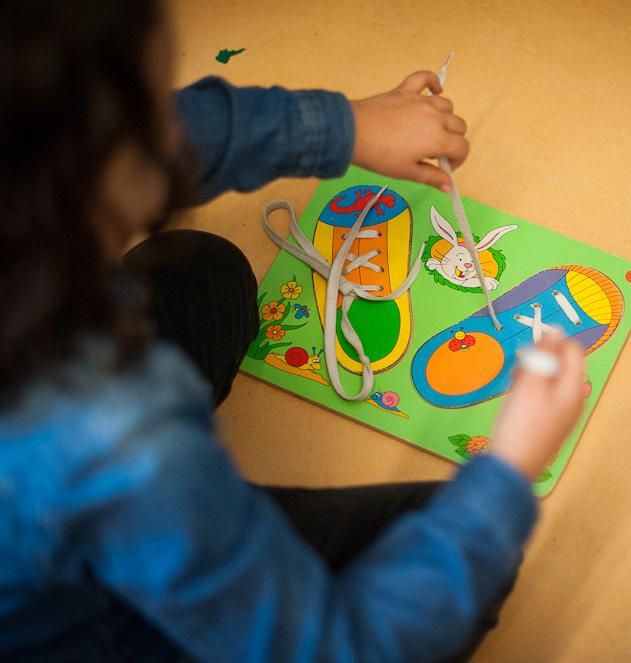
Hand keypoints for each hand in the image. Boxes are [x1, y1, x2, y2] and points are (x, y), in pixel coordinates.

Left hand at [350, 71, 468, 191]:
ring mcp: (421, 100)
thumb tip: (448, 186)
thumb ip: (431, 177)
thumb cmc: (381, 157)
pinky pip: (425, 79)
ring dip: (445, 118)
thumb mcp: (407, 172)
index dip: (458, 160)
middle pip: (459, 125)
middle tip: (436, 153)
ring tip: (430, 131)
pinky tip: (435, 91)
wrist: (354, 134)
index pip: (462, 147)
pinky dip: (433, 83)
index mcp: (438, 139)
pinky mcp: (405, 90)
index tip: (444, 168)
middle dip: (454, 141)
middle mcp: (435, 116)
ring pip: (446, 105)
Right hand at [491, 333, 584, 480]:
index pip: (572, 351)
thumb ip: (543, 356)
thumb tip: (556, 331)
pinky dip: (527, 391)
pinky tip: (514, 400)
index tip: (528, 349)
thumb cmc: (521, 423)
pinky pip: (540, 395)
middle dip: (537, 361)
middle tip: (518, 373)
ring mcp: (558, 412)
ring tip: (513, 387)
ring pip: (546, 380)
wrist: (510, 466)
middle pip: (559, 365)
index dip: (551, 342)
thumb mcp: (531, 384)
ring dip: (529, 375)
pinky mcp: (544, 422)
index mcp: (572, 388)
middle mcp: (571, 399)